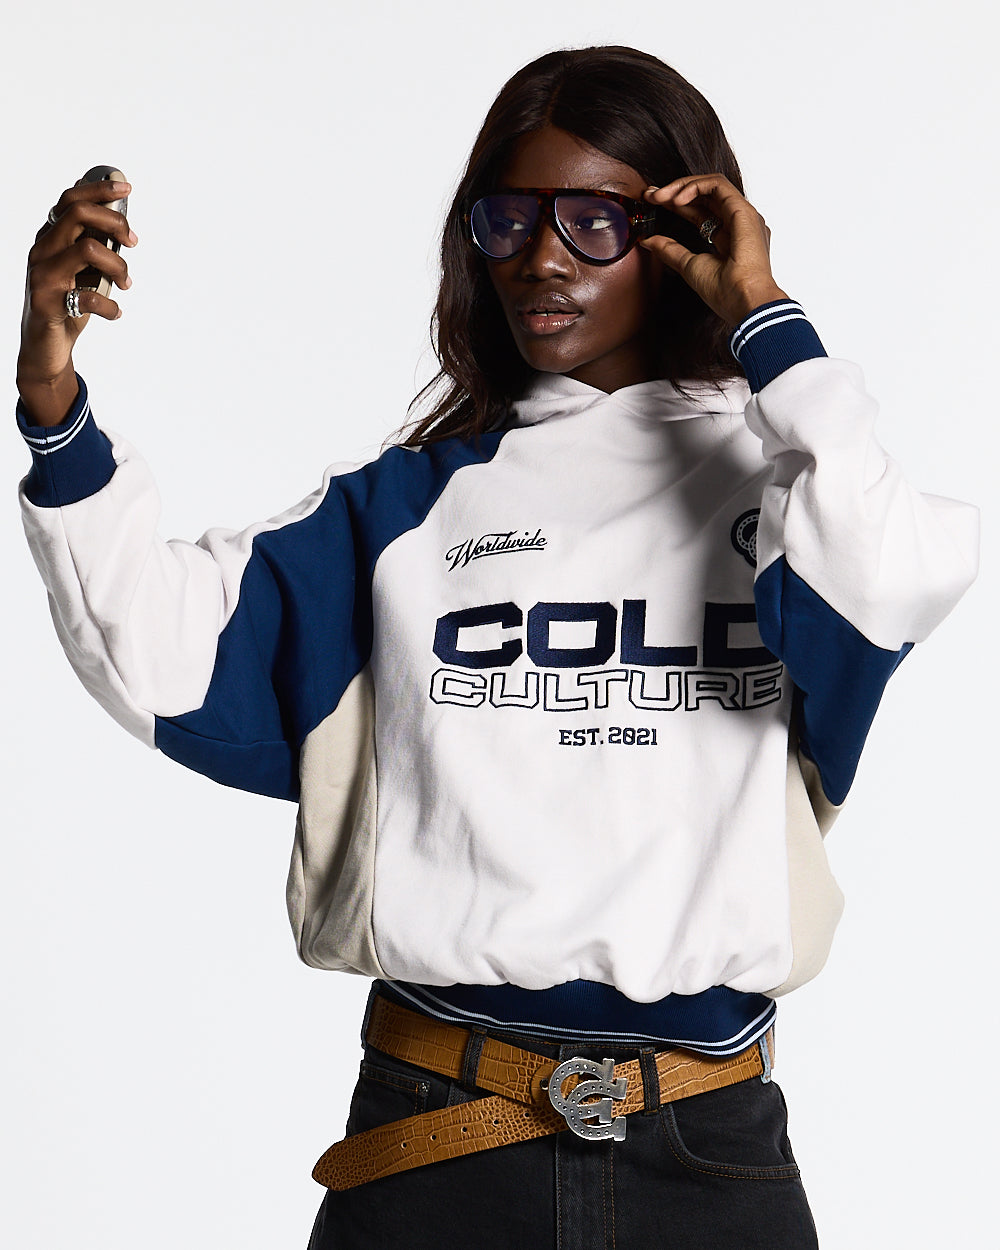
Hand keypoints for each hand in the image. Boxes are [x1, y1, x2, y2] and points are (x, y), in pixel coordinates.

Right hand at [18, 177, 135, 425]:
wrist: (45, 346)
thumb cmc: (67, 304)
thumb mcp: (82, 270)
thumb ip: (93, 245)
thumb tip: (116, 219)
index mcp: (50, 239)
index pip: (70, 201)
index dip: (99, 191)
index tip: (126, 189)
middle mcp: (42, 251)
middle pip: (78, 214)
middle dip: (114, 222)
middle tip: (133, 242)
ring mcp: (42, 276)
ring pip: (88, 249)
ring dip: (118, 264)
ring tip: (126, 283)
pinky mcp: (47, 304)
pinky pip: (88, 297)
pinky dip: (111, 307)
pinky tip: (116, 313)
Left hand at [640, 174, 786, 326]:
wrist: (743, 301)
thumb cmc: (725, 292)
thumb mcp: (688, 266)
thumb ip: (669, 250)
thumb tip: (647, 241)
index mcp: (728, 237)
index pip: (700, 212)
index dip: (675, 204)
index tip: (652, 202)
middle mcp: (737, 223)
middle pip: (704, 196)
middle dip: (675, 191)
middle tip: (650, 195)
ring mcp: (742, 215)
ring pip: (711, 186)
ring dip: (683, 186)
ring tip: (660, 197)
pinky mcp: (743, 210)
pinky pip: (718, 186)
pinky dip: (695, 187)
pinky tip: (677, 199)